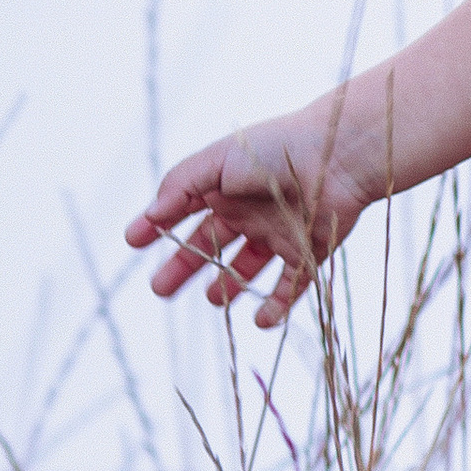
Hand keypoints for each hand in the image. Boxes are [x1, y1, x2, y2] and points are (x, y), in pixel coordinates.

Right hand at [124, 105, 384, 330]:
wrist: (338, 157)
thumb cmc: (276, 150)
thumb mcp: (218, 160)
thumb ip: (180, 185)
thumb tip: (151, 213)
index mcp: (228, 186)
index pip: (184, 209)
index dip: (158, 225)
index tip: (133, 241)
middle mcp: (251, 210)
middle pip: (210, 244)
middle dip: (184, 266)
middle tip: (159, 289)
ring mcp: (279, 232)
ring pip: (248, 267)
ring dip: (228, 285)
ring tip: (212, 298)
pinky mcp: (308, 252)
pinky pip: (290, 287)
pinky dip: (275, 306)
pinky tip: (259, 320)